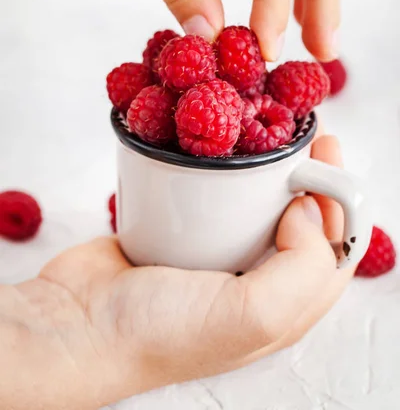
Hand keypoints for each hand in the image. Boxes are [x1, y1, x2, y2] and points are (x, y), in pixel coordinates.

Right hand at [0, 135, 351, 409]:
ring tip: (269, 137)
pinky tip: (222, 153)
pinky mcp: (182, 237)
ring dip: (270, 175)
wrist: (77, 324)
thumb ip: (302, 267)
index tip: (327, 158)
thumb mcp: (251, 316)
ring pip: (258, 210)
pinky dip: (226, 177)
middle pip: (301, 226)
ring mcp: (216, 258)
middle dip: (311, 181)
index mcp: (281, 308)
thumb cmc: (158, 331)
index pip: (332, 253)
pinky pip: (215, 201)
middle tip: (306, 139)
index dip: (340, 204)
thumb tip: (306, 208)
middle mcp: (254, 283)